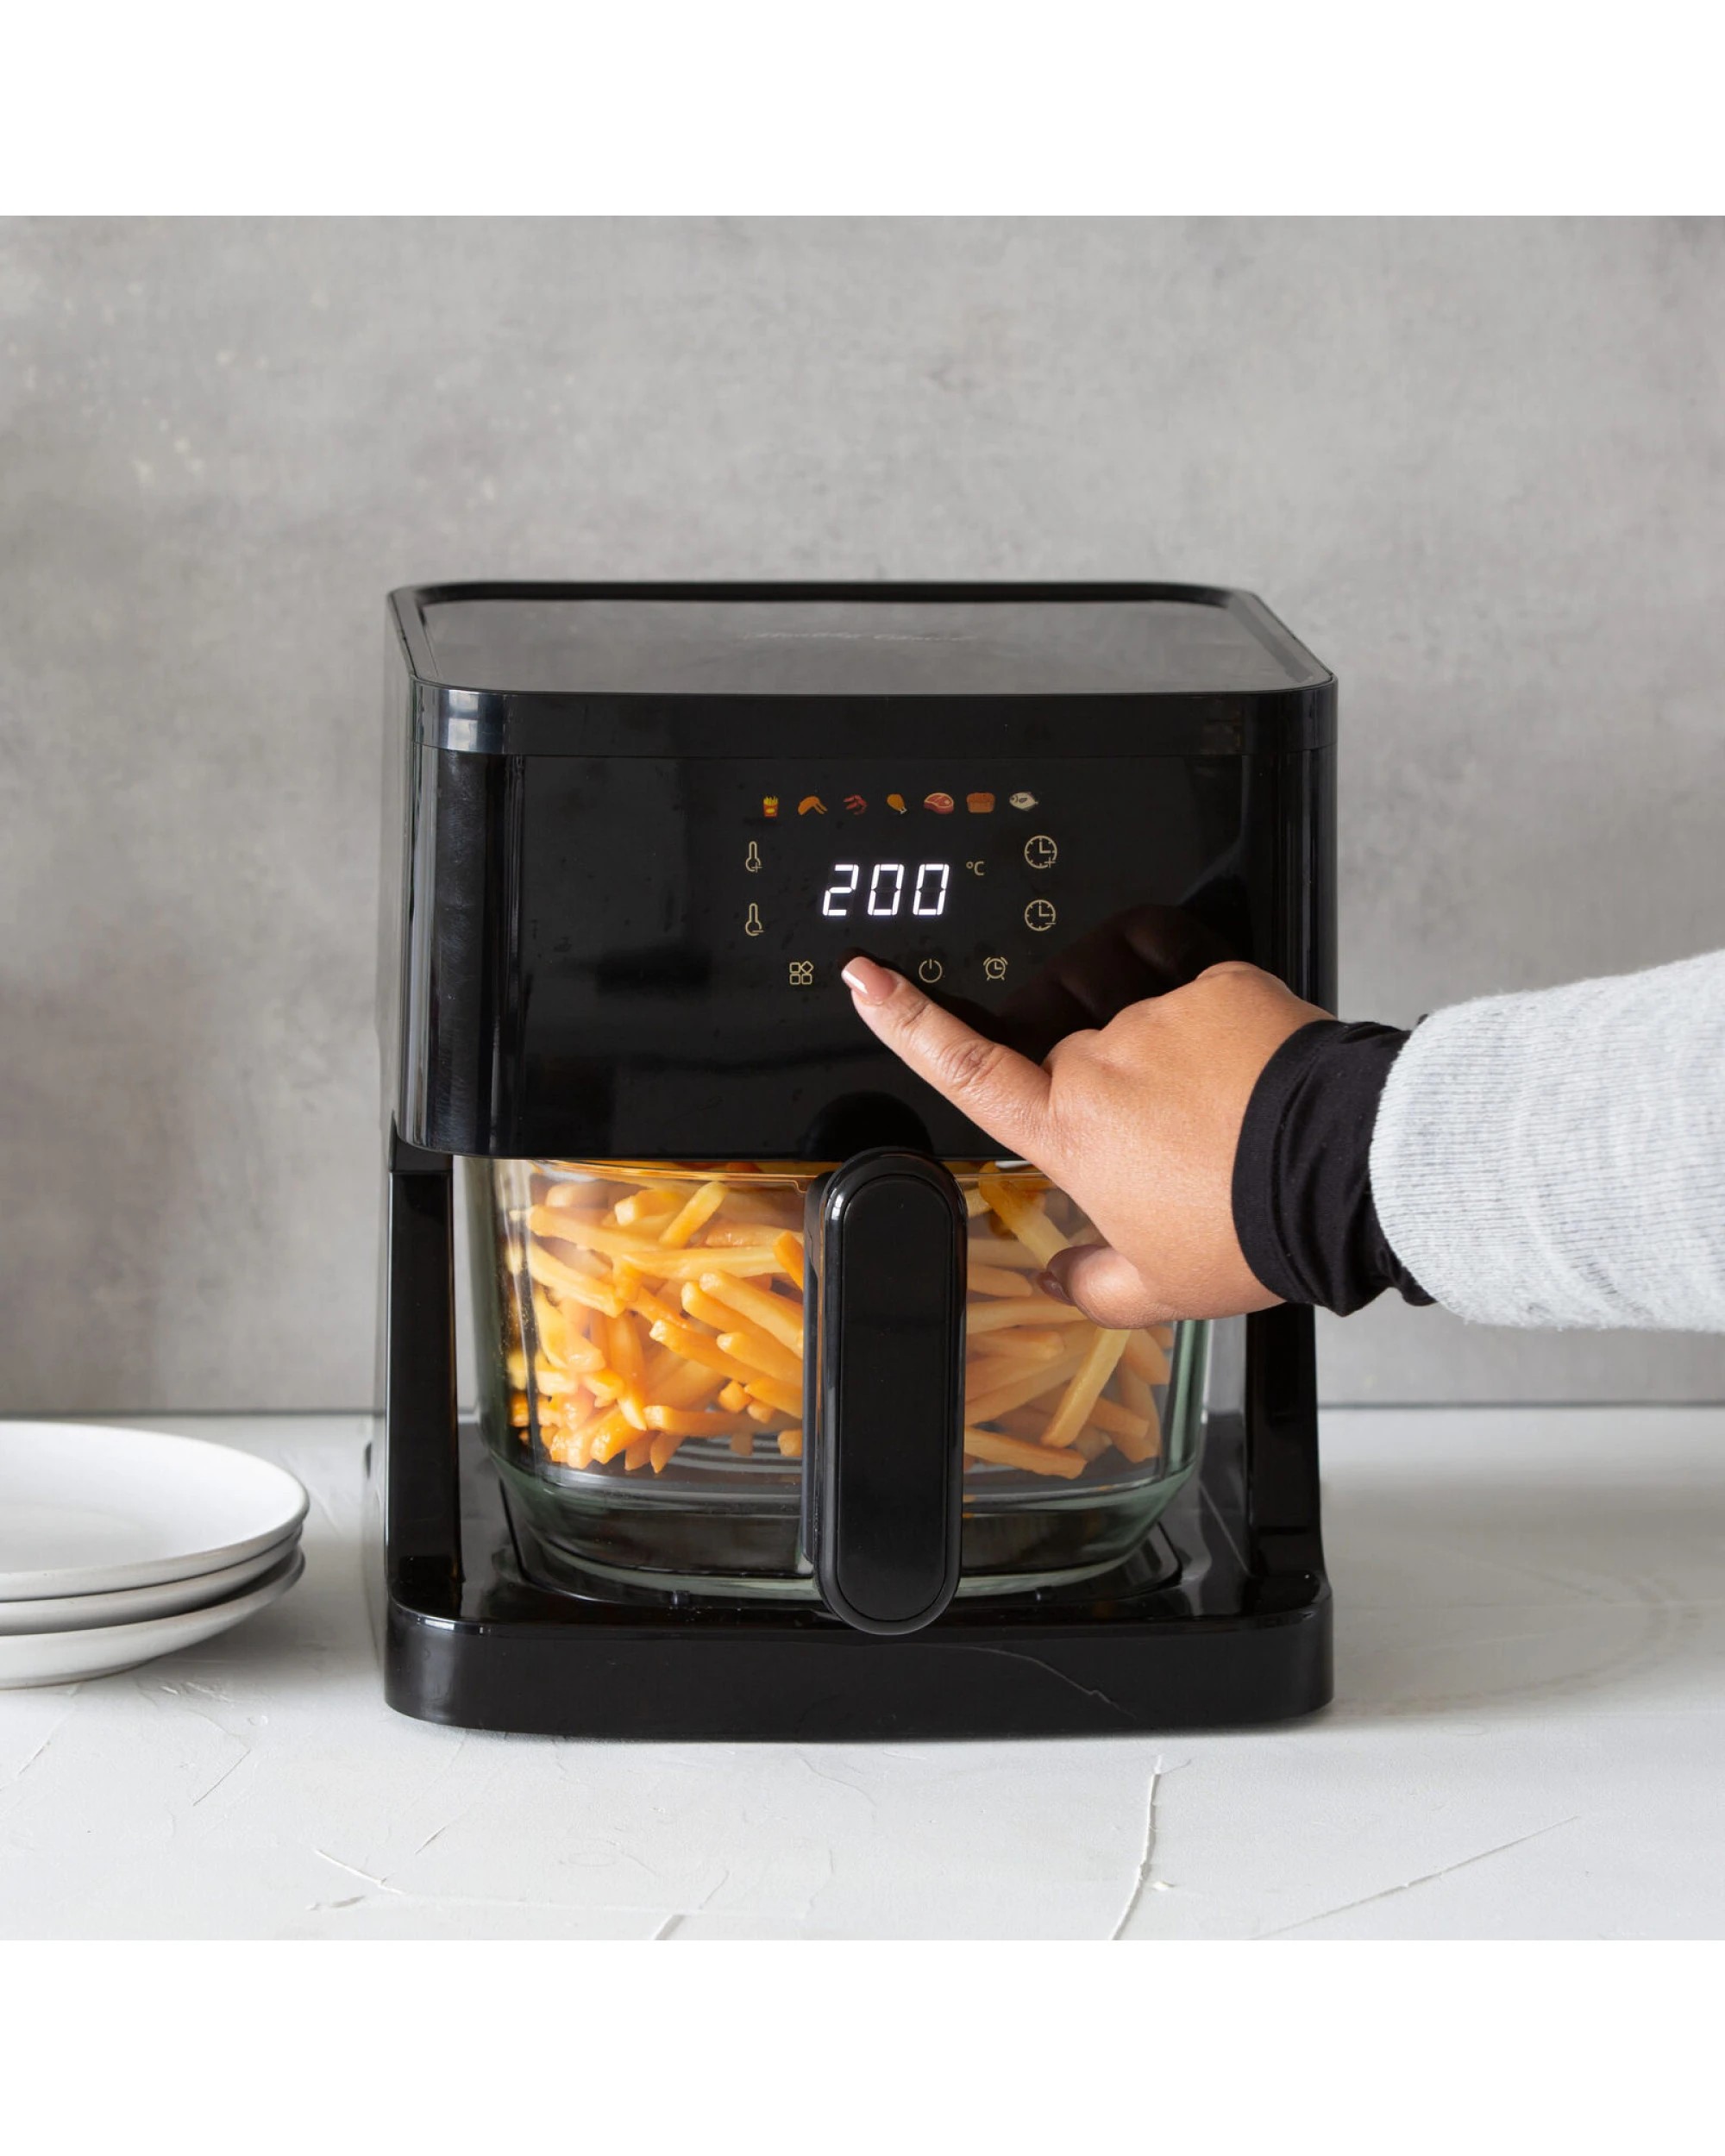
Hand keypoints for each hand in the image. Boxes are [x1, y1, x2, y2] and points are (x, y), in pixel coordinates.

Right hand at [839, 954, 1328, 1324]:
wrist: (1342, 1171)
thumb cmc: (1248, 1229)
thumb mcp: (1161, 1287)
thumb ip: (1092, 1286)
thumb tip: (1060, 1280)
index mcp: (1067, 1129)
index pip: (962, 1065)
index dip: (904, 1019)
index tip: (865, 975)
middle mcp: (1097, 1060)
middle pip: (1071, 1059)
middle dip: (1108, 1097)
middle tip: (1174, 1151)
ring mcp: (1156, 1014)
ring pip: (1132, 1022)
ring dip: (1158, 1057)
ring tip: (1215, 1110)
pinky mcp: (1217, 982)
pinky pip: (1194, 990)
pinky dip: (1215, 1029)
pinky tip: (1248, 1073)